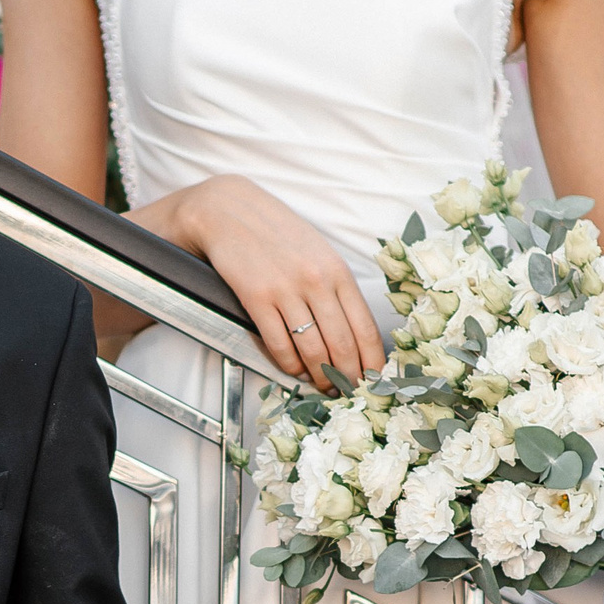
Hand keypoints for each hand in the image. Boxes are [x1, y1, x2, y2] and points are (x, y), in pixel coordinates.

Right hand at [172, 177, 384, 387]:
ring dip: (319, 376)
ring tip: (323, 386)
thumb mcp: (319, 254)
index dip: (372, 362)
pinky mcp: (256, 298)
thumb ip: (336, 289)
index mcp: (338, 272)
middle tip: (348, 391)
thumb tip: (353, 335)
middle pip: (342, 345)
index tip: (373, 381)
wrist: (230, 212)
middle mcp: (316, 281)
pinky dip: (289, 365)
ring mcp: (286, 290)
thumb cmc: (278, 235)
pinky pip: (279, 344)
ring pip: (312, 350)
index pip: (365, 329)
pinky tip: (294, 370)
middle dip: (347, 377)